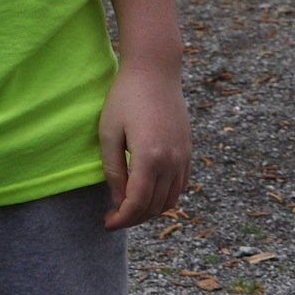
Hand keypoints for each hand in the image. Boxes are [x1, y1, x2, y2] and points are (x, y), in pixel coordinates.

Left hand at [98, 62, 190, 229]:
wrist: (155, 71)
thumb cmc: (125, 97)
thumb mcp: (109, 132)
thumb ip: (113, 169)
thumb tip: (118, 200)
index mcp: (149, 157)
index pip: (137, 203)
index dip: (121, 218)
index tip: (106, 223)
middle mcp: (171, 161)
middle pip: (155, 206)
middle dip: (134, 218)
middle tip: (113, 217)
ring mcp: (183, 157)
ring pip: (170, 200)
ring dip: (150, 210)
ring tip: (129, 207)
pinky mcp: (188, 150)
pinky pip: (180, 185)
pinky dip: (165, 196)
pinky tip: (147, 192)